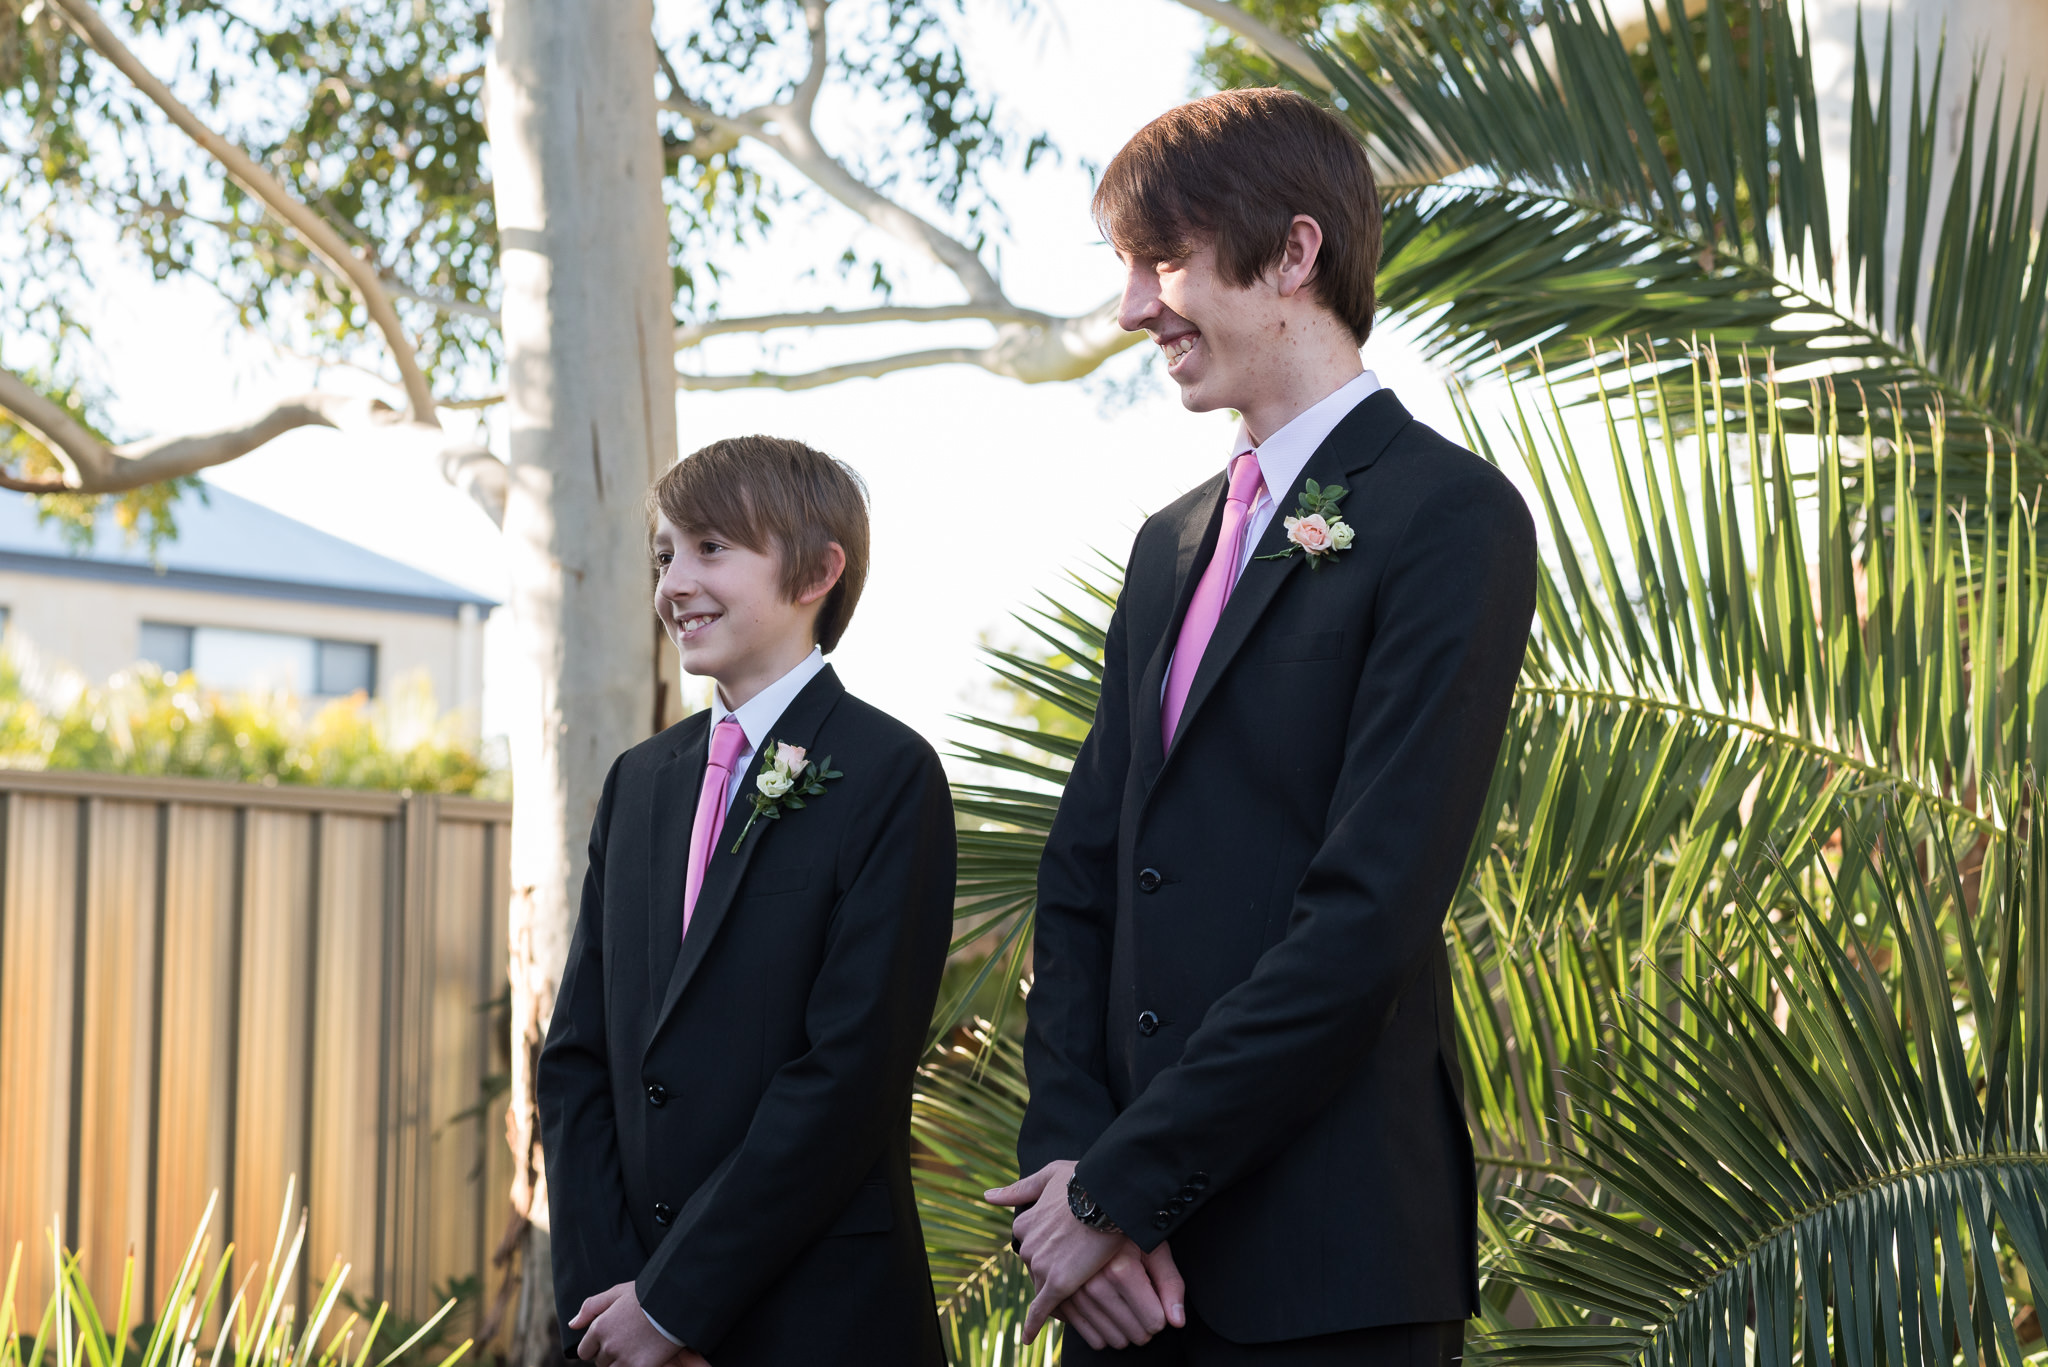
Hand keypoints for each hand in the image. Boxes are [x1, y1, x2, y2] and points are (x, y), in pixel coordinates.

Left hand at [568, 1283, 702, 1366]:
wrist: (676, 1302)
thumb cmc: (647, 1294)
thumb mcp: (617, 1292)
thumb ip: (591, 1307)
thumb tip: (572, 1324)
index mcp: (599, 1327)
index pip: (585, 1351)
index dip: (596, 1346)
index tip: (610, 1339)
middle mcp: (608, 1346)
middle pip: (600, 1362)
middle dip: (610, 1354)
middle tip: (627, 1341)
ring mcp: (624, 1359)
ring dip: (620, 1363)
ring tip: (635, 1349)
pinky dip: (633, 1366)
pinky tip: (642, 1356)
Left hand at [984, 1160, 1136, 1343]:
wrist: (1107, 1194)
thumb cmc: (1083, 1179)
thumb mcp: (1048, 1175)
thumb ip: (1019, 1188)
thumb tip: (987, 1196)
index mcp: (1024, 1222)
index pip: (1032, 1246)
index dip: (1048, 1251)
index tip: (1062, 1251)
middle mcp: (1027, 1245)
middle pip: (1036, 1267)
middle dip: (1053, 1270)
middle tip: (1075, 1269)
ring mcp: (1040, 1265)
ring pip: (1042, 1286)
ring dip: (1054, 1291)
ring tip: (1076, 1291)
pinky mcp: (1057, 1283)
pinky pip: (1042, 1308)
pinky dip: (1034, 1323)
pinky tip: (1028, 1336)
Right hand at [1056, 1240, 1186, 1350]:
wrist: (1085, 1206)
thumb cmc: (1125, 1228)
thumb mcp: (1154, 1247)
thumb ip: (1170, 1284)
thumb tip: (1178, 1322)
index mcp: (1121, 1271)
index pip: (1154, 1322)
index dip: (1161, 1316)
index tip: (1157, 1303)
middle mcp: (1094, 1284)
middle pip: (1133, 1334)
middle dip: (1143, 1327)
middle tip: (1143, 1308)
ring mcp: (1071, 1291)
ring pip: (1109, 1340)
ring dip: (1122, 1332)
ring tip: (1126, 1310)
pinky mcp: (1056, 1295)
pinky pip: (1085, 1333)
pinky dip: (1097, 1330)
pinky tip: (1105, 1317)